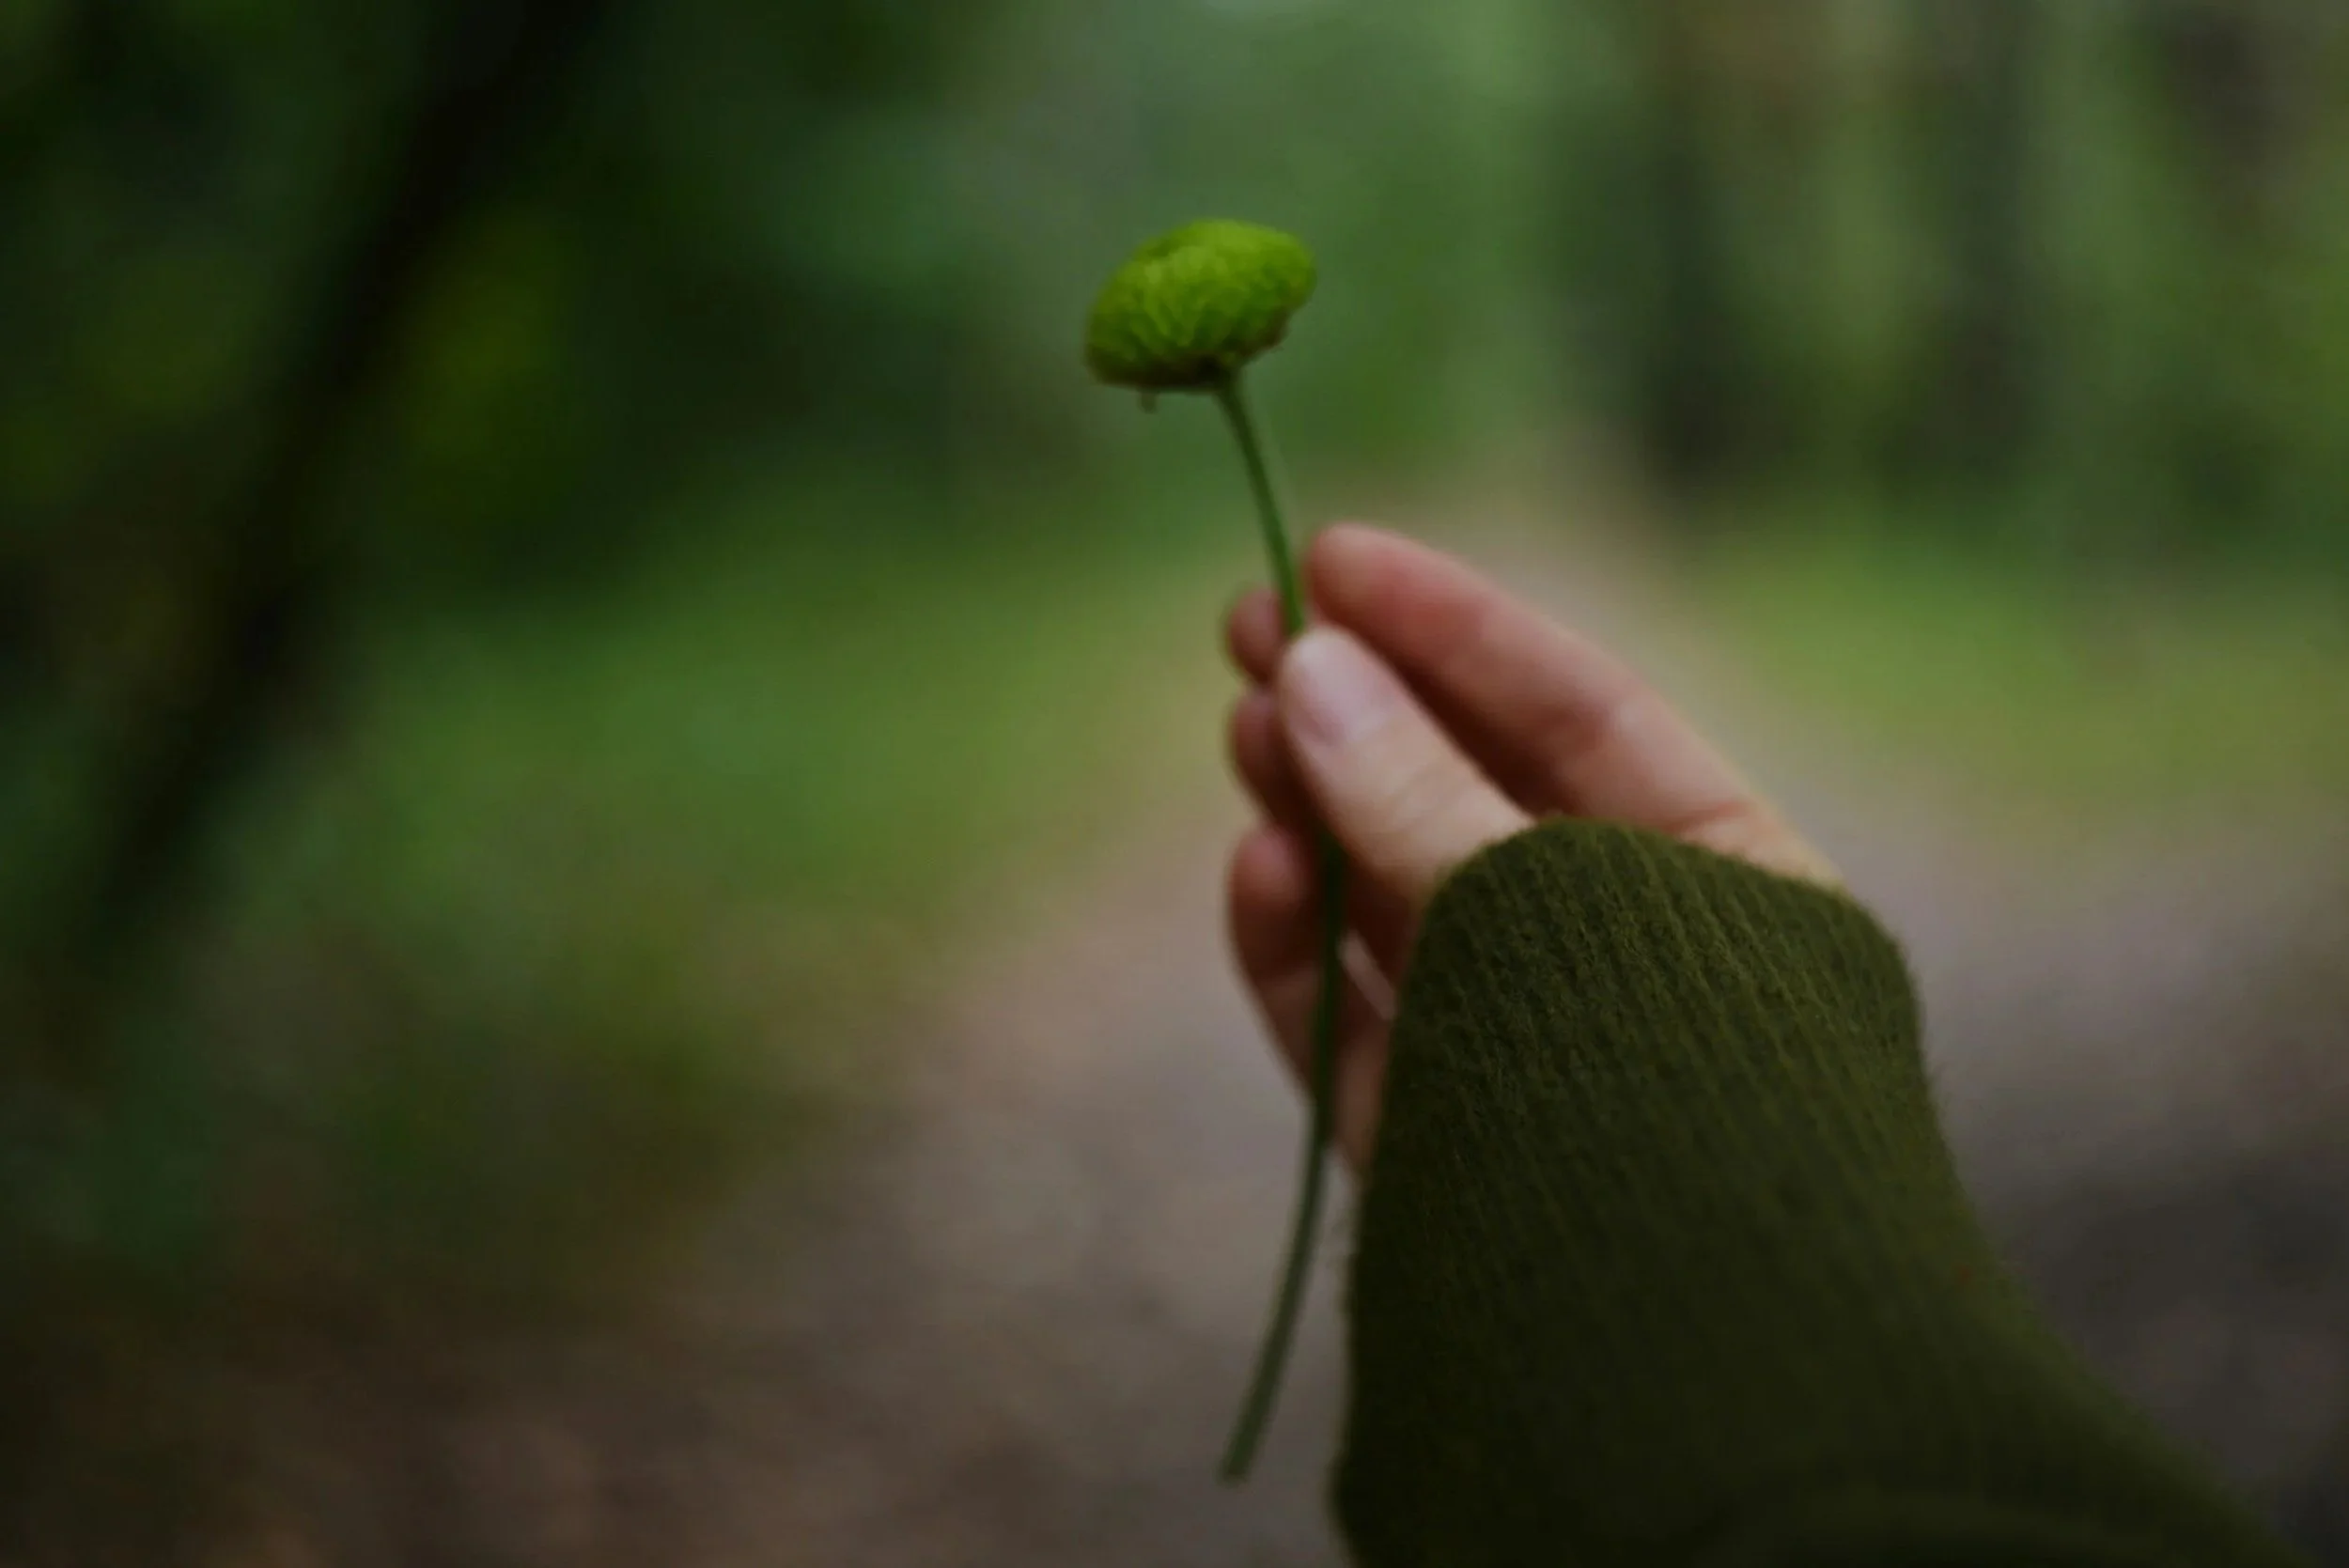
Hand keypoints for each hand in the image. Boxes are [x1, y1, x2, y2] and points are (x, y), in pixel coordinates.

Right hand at [1224, 524, 1836, 1171]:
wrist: (1694, 1405)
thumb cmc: (1669, 1112)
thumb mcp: (1551, 921)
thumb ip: (1421, 799)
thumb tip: (1306, 666)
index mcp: (1733, 883)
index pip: (1582, 714)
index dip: (1456, 625)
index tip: (1330, 553)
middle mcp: (1636, 962)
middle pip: (1477, 801)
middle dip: (1364, 708)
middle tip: (1242, 621)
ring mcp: (1538, 1055)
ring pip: (1406, 907)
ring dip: (1320, 814)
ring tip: (1240, 731)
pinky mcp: (1452, 1145)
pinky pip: (1369, 1024)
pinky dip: (1306, 951)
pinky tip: (1258, 869)